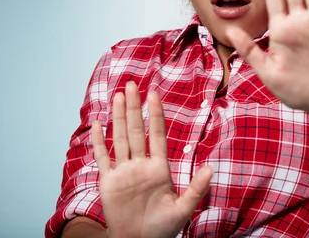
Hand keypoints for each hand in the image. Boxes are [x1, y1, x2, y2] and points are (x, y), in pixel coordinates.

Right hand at [91, 82, 213, 237]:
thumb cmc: (162, 229)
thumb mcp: (183, 209)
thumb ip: (196, 189)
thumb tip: (210, 168)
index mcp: (159, 168)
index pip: (157, 134)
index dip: (155, 114)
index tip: (154, 94)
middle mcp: (140, 165)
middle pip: (136, 130)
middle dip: (134, 108)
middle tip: (131, 85)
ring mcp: (123, 172)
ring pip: (119, 138)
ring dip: (117, 118)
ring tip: (117, 96)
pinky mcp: (108, 182)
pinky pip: (103, 158)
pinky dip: (99, 142)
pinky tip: (97, 125)